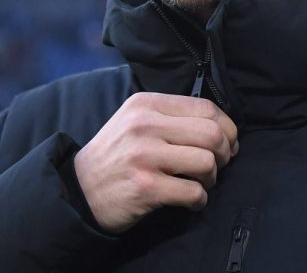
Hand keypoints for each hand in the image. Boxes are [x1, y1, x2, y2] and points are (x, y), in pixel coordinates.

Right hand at [73, 92, 237, 233]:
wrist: (79, 189)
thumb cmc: (116, 155)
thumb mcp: (136, 121)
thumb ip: (172, 117)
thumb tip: (222, 128)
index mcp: (146, 104)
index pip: (205, 107)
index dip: (227, 127)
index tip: (227, 143)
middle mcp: (144, 125)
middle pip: (212, 133)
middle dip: (224, 153)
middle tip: (217, 166)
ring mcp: (144, 156)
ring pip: (207, 163)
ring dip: (211, 178)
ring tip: (199, 183)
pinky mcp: (145, 187)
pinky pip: (194, 193)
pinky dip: (199, 201)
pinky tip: (190, 201)